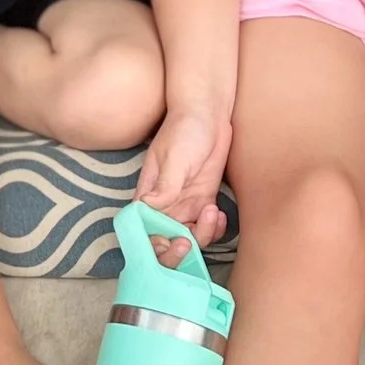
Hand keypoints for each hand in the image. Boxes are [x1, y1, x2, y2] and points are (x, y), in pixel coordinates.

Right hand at [137, 109, 230, 266]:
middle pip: (166, 241)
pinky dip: (214, 228)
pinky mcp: (203, 200)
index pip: (144, 231)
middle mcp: (164, 205)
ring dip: (201, 236)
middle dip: (179, 250)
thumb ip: (164, 186)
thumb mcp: (174, 158)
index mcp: (148, 197)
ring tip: (212, 213)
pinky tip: (220, 214)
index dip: (154, 246)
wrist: (208, 114)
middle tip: (191, 241)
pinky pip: (206, 226)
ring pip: (189, 237)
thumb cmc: (185, 129)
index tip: (172, 243)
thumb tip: (148, 209)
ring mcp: (185, 204)